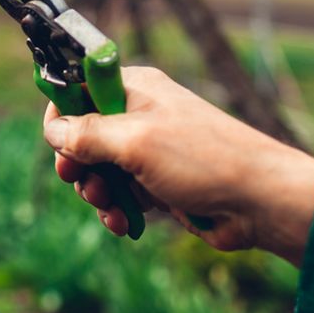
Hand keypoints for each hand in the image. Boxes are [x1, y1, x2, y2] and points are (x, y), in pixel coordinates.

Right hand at [43, 67, 313, 265]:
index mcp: (134, 89)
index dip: (61, 116)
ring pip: (100, 169)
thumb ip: (87, 135)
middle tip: (77, 180)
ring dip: (96, 191)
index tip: (57, 145)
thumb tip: (53, 131)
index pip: (79, 90)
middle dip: (77, 163)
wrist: (260, 200)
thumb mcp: (134, 142)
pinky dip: (117, 208)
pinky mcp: (158, 181)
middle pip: (84, 135)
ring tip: (109, 207)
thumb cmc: (203, 159)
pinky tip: (123, 223)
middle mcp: (139, 114)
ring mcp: (149, 149)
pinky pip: (121, 192)